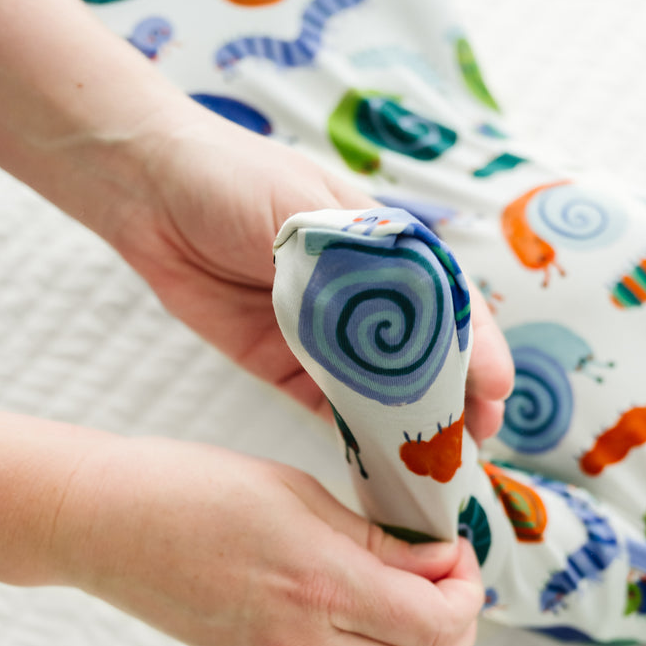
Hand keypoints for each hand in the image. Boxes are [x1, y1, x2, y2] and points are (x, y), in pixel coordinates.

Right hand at [58, 435, 484, 645]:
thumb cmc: (190, 486)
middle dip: (458, 629)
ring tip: (411, 586)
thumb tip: (439, 560)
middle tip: (450, 577)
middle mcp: (299, 642)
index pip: (434, 624)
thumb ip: (373, 536)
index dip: (467, 591)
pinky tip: (364, 601)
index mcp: (316, 586)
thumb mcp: (294, 491)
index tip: (457, 551)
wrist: (98, 522)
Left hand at [106, 111, 512, 442]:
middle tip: (475, 442)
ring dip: (410, 426)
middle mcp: (366, 298)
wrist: (150, 193)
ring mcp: (326, 336)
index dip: (477, 348)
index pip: (448, 305)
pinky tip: (381, 462)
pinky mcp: (285, 365)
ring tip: (437, 466)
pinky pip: (330, 408)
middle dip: (454, 399)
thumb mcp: (308, 207)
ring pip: (382, 390)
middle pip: (424, 356)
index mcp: (386, 250)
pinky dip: (357, 436)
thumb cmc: (235, 180)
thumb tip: (414, 314)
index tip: (495, 389)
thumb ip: (362, 260)